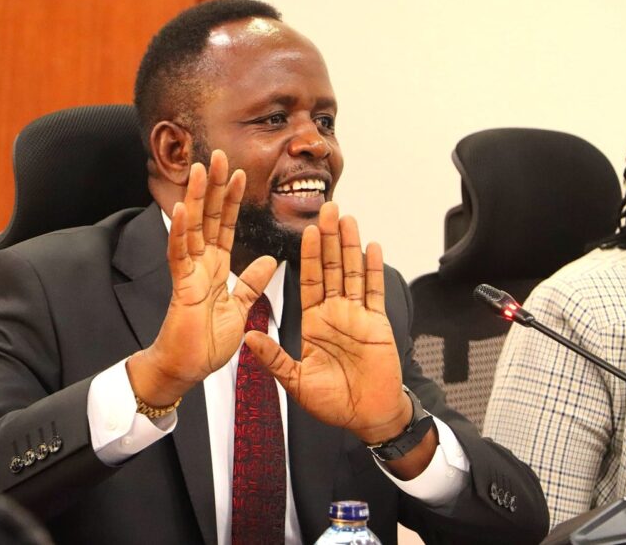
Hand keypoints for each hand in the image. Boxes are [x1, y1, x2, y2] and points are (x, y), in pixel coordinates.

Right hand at [128, 150, 276, 406]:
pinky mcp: (182, 289)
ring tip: (199, 169)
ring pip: (193, 228)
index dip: (231, 200)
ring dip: (196, 198)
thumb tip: (269, 260)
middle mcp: (201, 265)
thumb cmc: (208, 342)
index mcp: (216, 268)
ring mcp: (189, 274)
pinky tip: (181, 209)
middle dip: (214, 187)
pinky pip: (180, 256)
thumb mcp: (240, 307)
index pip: (225, 226)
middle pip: (209, 218)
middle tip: (217, 154)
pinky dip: (180, 233)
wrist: (188, 369)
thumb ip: (251, 283)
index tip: (240, 174)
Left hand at [245, 202, 410, 443]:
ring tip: (348, 219)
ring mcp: (358, 316)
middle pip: (331, 268)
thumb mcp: (296, 381)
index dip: (307, 255)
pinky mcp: (378, 324)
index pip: (309, 280)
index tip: (306, 230)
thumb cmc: (333, 402)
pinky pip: (375, 292)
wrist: (367, 416)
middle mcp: (336, 313)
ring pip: (354, 273)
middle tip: (328, 209)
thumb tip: (248, 339)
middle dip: (329, 239)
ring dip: (351, 246)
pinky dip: (374, 269)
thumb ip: (274, 358)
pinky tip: (372, 247)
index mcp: (314, 322)